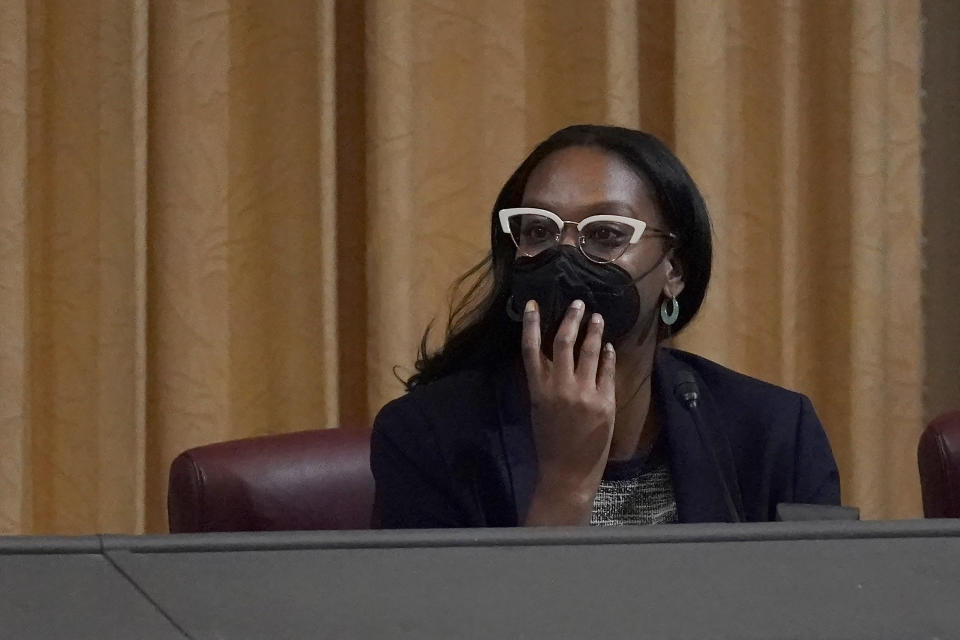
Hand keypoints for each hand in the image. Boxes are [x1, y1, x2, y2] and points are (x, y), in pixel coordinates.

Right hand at [521, 298, 616, 525]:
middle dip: (571, 319)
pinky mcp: (604, 402)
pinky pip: (607, 371)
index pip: (531, 349)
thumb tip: (548, 358)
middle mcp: (560, 387)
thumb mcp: (538, 410)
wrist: (568, 472)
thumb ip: (542, 383)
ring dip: (593, 331)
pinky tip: (608, 347)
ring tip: (597, 317)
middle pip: (564, 343)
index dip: (531, 325)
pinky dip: (608, 356)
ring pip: (589, 352)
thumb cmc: (548, 443)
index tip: (533, 304)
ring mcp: (584, 394)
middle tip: (578, 303)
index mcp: (538, 390)